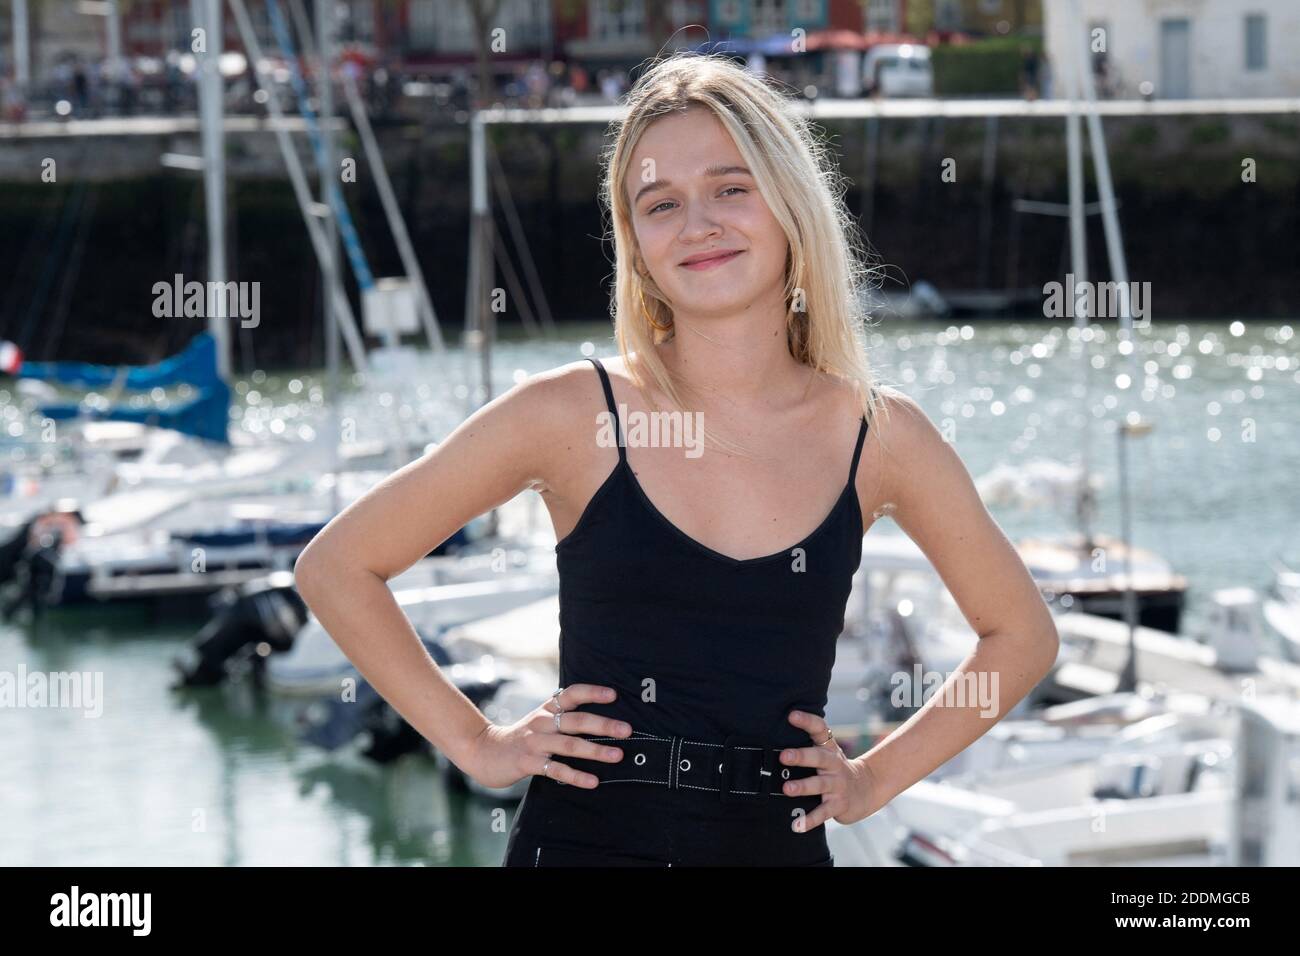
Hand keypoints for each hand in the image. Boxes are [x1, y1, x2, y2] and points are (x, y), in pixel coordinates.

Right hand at [464, 684, 632, 789]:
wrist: (482, 751)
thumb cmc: (521, 736)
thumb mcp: (540, 720)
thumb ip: (563, 716)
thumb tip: (599, 716)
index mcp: (547, 709)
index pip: (571, 694)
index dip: (592, 692)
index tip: (614, 694)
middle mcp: (542, 722)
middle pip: (576, 720)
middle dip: (603, 724)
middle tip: (627, 730)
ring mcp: (535, 743)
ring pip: (569, 744)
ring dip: (596, 751)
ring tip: (617, 755)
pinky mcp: (527, 763)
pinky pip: (555, 770)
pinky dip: (576, 775)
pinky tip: (593, 781)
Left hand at [778, 709, 882, 831]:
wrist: (867, 788)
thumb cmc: (836, 768)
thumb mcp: (827, 753)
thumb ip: (808, 744)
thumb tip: (774, 734)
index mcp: (829, 749)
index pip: (820, 730)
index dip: (807, 721)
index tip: (791, 716)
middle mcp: (834, 764)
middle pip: (819, 757)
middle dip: (801, 756)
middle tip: (784, 756)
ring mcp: (837, 785)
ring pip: (820, 784)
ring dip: (803, 786)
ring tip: (787, 788)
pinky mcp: (839, 804)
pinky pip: (823, 812)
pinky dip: (810, 820)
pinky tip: (796, 826)